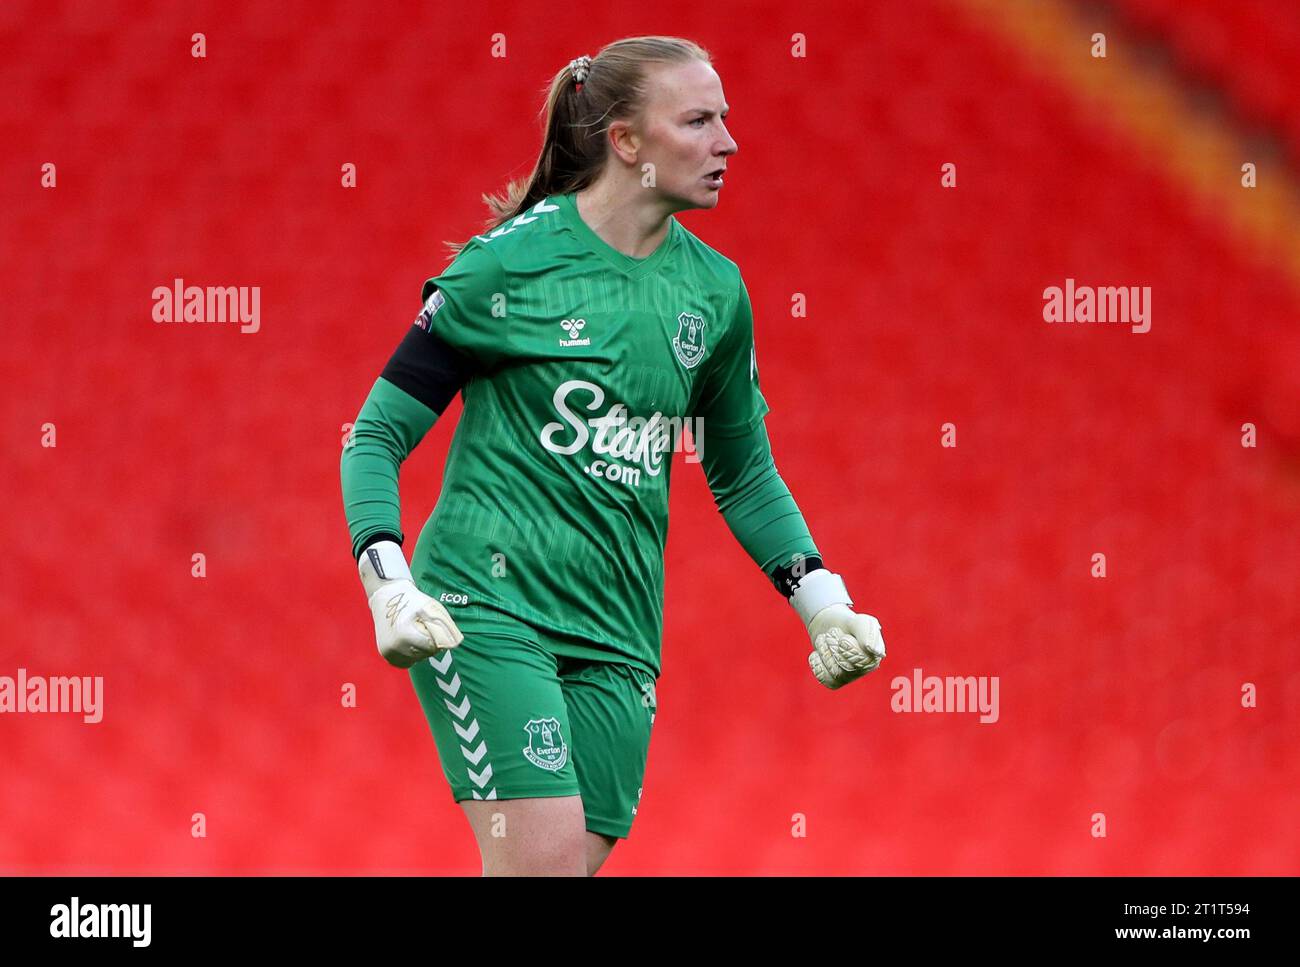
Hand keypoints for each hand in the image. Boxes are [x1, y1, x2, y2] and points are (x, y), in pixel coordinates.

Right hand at [359, 540, 463, 667]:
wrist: (387, 597)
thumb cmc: (412, 601)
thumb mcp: (432, 608)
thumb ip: (445, 627)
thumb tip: (453, 644)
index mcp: (405, 635)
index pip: (432, 647)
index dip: (436, 636)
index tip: (429, 624)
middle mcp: (394, 647)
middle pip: (425, 654)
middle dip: (429, 643)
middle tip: (422, 626)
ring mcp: (388, 652)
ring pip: (417, 659)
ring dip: (421, 649)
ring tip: (414, 631)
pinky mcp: (386, 654)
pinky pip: (406, 661)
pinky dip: (411, 653)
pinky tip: (409, 640)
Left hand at [789, 569, 885, 688]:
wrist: (826, 619)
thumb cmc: (844, 618)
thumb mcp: (858, 620)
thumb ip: (868, 632)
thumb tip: (876, 652)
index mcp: (875, 655)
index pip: (858, 663)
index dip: (846, 650)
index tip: (841, 636)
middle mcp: (865, 667)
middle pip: (845, 669)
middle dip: (833, 651)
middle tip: (832, 637)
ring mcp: (850, 674)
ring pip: (834, 674)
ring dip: (825, 656)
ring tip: (825, 643)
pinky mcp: (835, 677)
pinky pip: (826, 681)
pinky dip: (819, 667)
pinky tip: (817, 655)